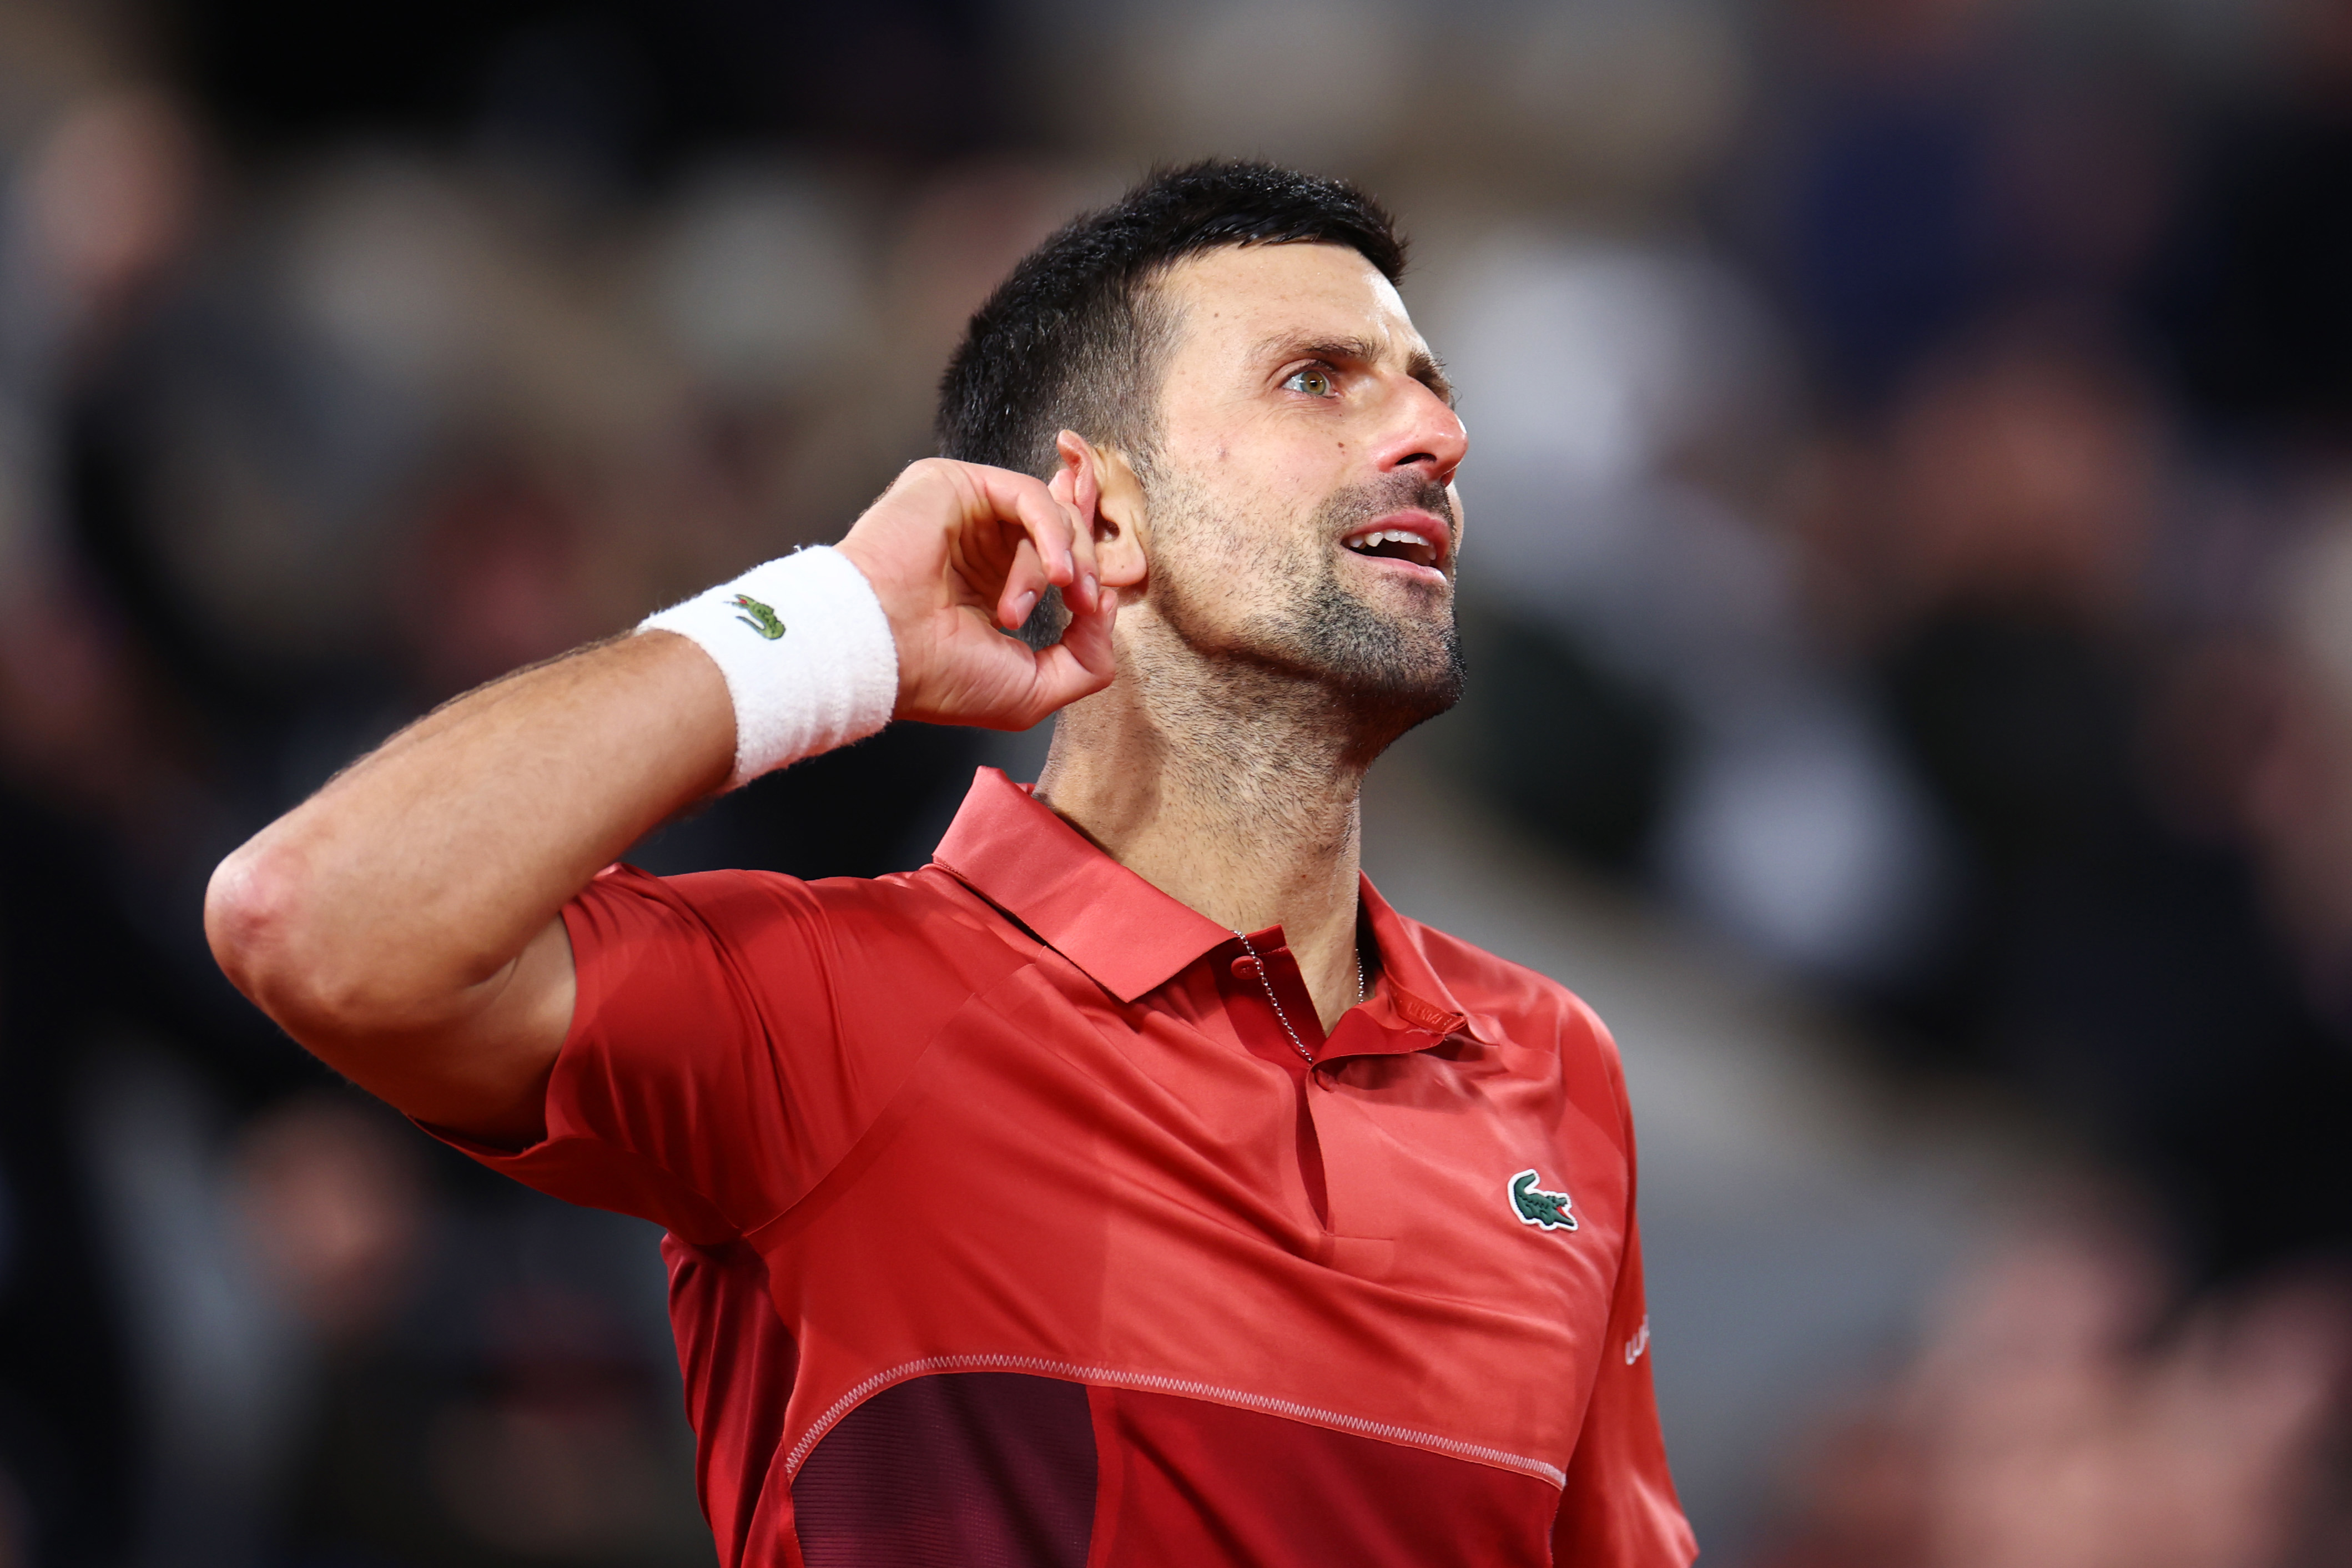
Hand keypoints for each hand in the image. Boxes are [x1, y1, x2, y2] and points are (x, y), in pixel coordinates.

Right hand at [834, 443, 1116, 729]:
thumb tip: (1108, 609)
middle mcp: (982, 547)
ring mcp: (968, 515)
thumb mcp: (1034, 690)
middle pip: (1064, 531)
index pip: (1060, 557)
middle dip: (1087, 570)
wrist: (882, 652)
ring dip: (1061, 565)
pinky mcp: (957, 485)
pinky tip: (1056, 572)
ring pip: (1051, 516)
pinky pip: (1029, 496)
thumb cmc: (937, 677)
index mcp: (992, 587)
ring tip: (1024, 609)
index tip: (1099, 604)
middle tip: (1082, 606)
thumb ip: (1087, 659)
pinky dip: (1054, 534)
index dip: (1091, 571)